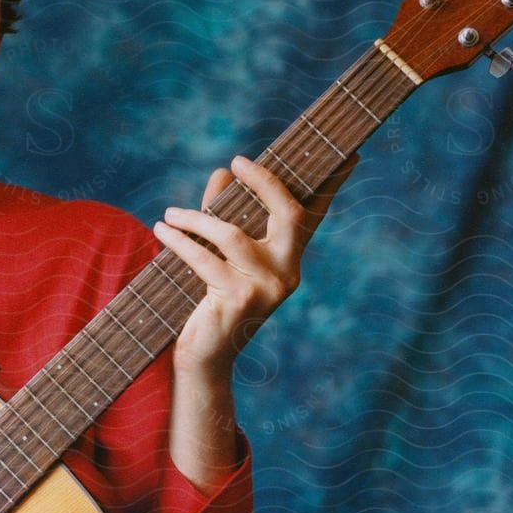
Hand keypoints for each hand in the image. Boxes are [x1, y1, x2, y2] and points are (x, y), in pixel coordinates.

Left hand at [155, 152, 356, 380]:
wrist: (205, 357)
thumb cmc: (212, 302)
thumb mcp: (220, 255)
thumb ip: (222, 214)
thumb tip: (222, 172)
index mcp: (288, 260)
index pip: (313, 216)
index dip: (331, 186)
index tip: (350, 156)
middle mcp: (286, 272)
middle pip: (289, 214)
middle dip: (266, 181)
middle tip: (238, 161)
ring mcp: (266, 287)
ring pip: (233, 235)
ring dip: (196, 219)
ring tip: (170, 214)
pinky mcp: (239, 300)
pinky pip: (205, 259)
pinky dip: (180, 241)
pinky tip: (163, 230)